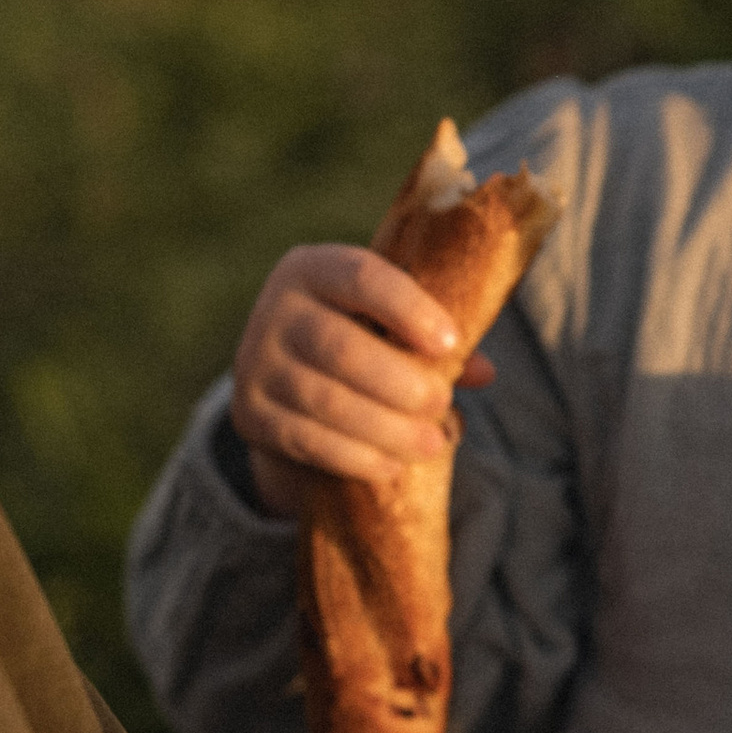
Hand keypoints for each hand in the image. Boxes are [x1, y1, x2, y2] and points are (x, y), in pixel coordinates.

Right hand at [230, 244, 495, 521]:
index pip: (362, 278)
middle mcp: (277, 308)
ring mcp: (256, 362)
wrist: (282, 367)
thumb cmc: (357, 332)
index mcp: (315, 268)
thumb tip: (482, 372)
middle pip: (341, 348)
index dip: (408, 309)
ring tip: (431, 443)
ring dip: (386, 429)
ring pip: (326, 401)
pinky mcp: (249, 413)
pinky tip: (391, 465)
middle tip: (441, 404)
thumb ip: (431, 337)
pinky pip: (306, 441)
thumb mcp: (386, 320)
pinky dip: (355, 457)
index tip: (451, 342)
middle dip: (400, 383)